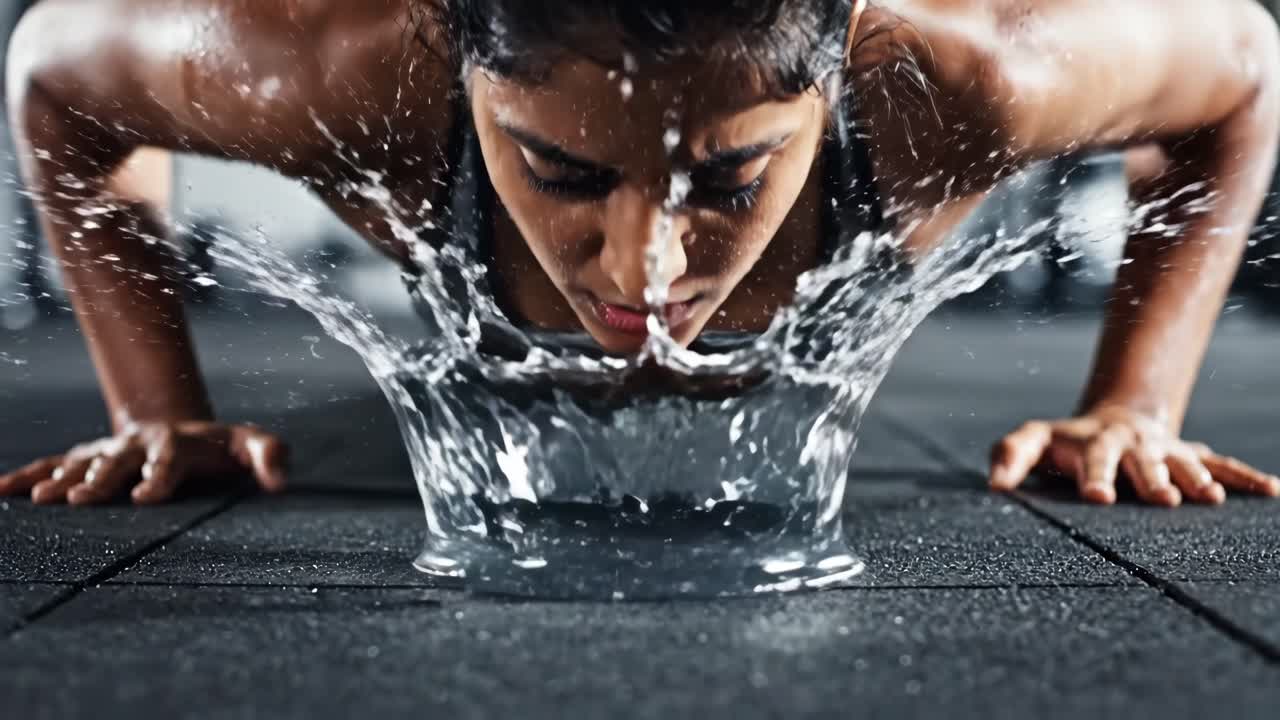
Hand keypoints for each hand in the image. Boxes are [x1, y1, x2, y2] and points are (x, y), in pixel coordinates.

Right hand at [0, 421, 287, 505]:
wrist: (185, 430)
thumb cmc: (224, 447)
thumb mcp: (253, 445)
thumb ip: (271, 457)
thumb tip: (280, 483)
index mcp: (180, 444)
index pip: (170, 461)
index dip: (159, 476)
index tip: (146, 496)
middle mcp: (139, 445)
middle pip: (119, 461)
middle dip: (101, 478)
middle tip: (82, 499)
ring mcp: (110, 450)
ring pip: (83, 463)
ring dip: (62, 478)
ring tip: (44, 498)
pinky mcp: (88, 458)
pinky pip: (54, 464)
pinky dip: (28, 475)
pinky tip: (3, 490)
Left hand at [988, 406, 1279, 506]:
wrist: (1111, 421)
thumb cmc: (1064, 444)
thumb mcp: (1032, 442)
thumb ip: (1010, 457)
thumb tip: (993, 486)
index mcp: (1093, 443)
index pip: (1092, 460)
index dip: (1095, 477)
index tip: (1098, 498)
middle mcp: (1133, 444)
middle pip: (1143, 462)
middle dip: (1153, 480)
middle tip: (1161, 500)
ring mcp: (1165, 449)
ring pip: (1184, 463)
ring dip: (1196, 480)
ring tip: (1210, 499)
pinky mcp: (1190, 456)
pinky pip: (1222, 464)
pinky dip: (1246, 477)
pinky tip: (1271, 491)